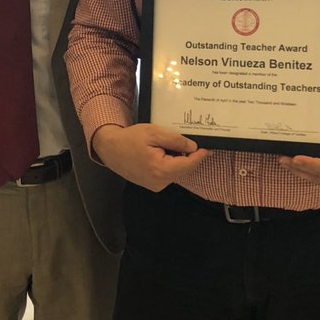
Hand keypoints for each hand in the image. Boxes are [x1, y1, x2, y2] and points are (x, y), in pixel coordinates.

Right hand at [92, 123, 208, 190]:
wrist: (110, 149)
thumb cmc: (130, 139)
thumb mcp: (154, 134)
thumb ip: (175, 140)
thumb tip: (193, 147)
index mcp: (161, 170)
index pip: (188, 164)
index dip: (200, 156)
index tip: (209, 148)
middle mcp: (160, 182)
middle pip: (184, 169)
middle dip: (189, 157)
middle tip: (192, 142)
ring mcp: (156, 185)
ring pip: (176, 172)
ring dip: (179, 160)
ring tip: (172, 145)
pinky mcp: (152, 185)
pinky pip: (168, 174)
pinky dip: (171, 164)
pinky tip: (164, 153)